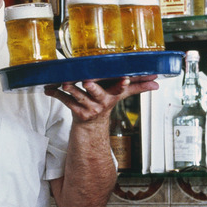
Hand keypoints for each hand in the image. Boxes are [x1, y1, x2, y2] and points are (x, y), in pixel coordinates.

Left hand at [44, 75, 158, 122]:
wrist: (92, 126)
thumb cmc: (105, 102)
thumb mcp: (121, 94)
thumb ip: (138, 87)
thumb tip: (158, 82)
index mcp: (113, 95)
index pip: (120, 89)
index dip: (122, 85)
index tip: (125, 80)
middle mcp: (101, 102)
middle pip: (98, 93)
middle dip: (93, 88)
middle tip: (87, 81)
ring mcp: (88, 107)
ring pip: (78, 97)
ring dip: (71, 89)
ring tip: (65, 83)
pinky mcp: (75, 110)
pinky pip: (64, 101)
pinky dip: (55, 94)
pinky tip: (48, 89)